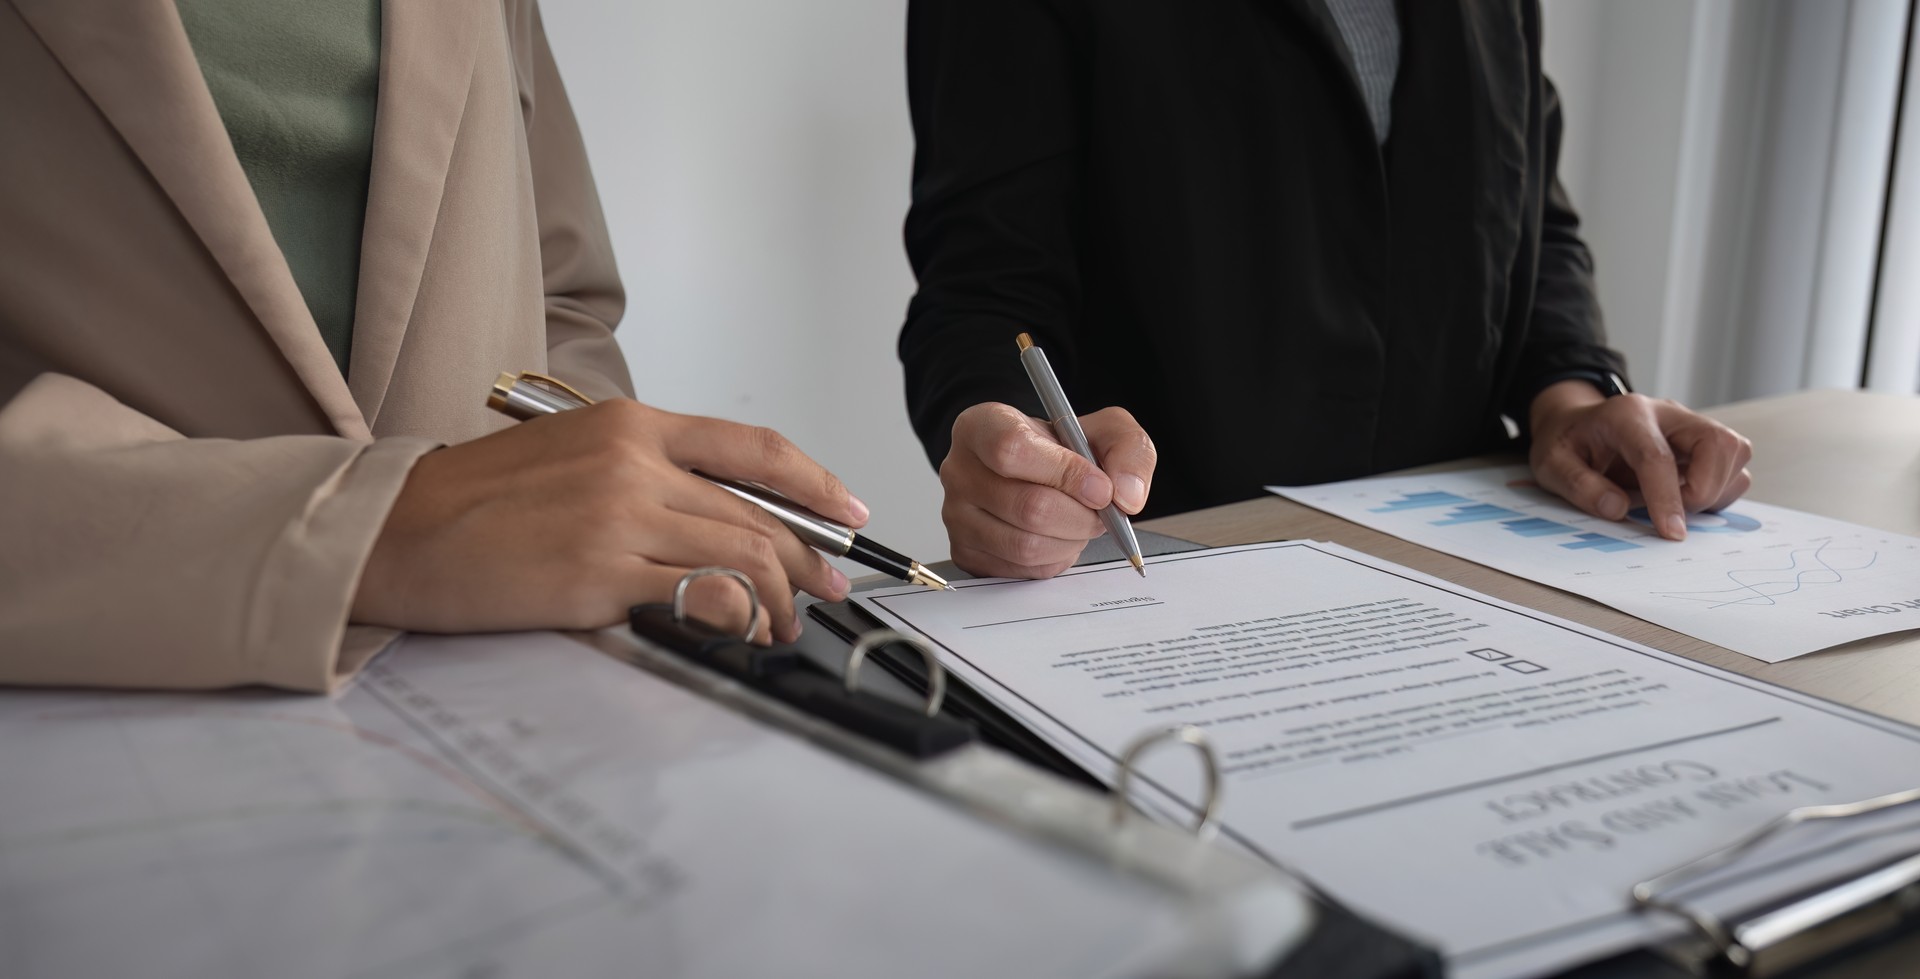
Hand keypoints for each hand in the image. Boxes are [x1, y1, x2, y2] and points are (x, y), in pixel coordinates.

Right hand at [352, 399, 867, 641]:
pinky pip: (700, 594)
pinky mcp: (599, 574)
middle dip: (809, 557)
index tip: (848, 511)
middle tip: (828, 590)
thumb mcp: (570, 455)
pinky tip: (743, 632)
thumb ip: (644, 473)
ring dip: (780, 597)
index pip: (752, 447)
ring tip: (784, 624)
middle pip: (756, 511)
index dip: (815, 482)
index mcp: (630, 425)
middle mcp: (634, 463)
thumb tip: (714, 515)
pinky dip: (739, 615)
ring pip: (742, 554)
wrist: (396, 531)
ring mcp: (620, 517)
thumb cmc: (475, 501)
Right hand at [939, 402, 1155, 577]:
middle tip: (1100, 511)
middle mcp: (959, 470)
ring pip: (1026, 545)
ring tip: (1079, 522)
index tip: (1100, 486)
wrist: (1036, 472)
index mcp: (982, 426)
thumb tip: (1126, 494)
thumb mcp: (1104, 430)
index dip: (1065, 474)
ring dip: (1070, 540)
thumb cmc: (1062, 449)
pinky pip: (1020, 569)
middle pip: (1027, 506)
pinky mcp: (965, 552)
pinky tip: (1058, 537)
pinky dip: (1053, 559)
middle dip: (1080, 516)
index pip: (1012, 450)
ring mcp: (956, 515)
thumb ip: (1128, 450)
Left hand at [1527, 381, 1751, 540]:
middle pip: (1718, 442)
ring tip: (1675, 504)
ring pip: (1735, 452)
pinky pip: (1733, 466)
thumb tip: (1618, 509)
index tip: (1671, 533)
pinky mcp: (1703, 441)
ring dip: (1716, 490)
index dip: (1667, 498)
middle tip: (1673, 515)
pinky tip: (1685, 498)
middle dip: (1706, 488)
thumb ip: (1579, 485)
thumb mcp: (1552, 464)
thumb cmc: (1567, 444)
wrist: (1577, 424)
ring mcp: (1690, 425)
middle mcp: (1667, 414)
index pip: (1658, 457)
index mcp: (1626, 416)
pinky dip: (1719, 490)